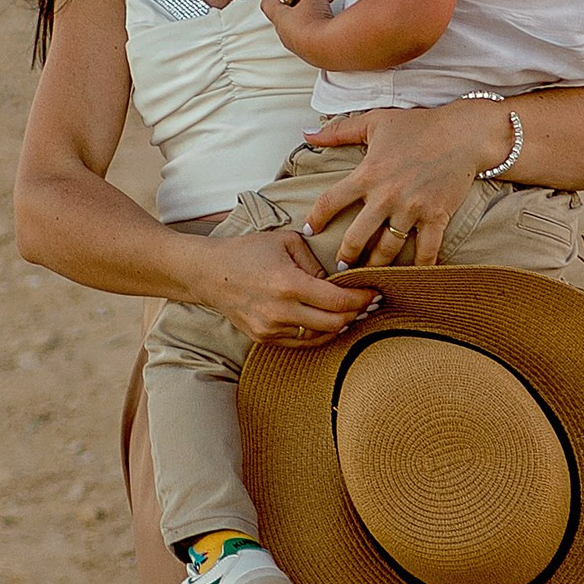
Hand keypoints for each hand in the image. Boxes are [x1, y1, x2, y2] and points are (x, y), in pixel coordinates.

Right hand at [198, 225, 380, 345]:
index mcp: (288, 284)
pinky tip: (327, 321)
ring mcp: (271, 329)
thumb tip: (337, 281)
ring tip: (351, 312)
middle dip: (356, 313)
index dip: (362, 298)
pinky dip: (319, 332)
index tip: (375, 292)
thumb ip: (315, 261)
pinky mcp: (265, 339)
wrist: (208, 274)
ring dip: (339, 325)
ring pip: (320, 336)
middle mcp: (280, 311)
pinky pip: (302, 342)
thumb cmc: (247, 252)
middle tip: (369, 304)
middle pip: (335, 323)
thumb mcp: (286, 242)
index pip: (338, 300)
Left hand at [258, 0, 338, 58]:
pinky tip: (326, 23)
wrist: (327, 45)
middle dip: (294, 4)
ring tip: (320, 9)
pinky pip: (309, 39)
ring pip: (297, 29)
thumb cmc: (313, 24)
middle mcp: (285, 34)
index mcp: (280, 18)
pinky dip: (316, 30)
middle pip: (284, 16)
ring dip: (306, 18)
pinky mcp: (310, 53)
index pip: (268, 3)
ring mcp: (297, 45)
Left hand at [295, 100, 505, 267]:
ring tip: (368, 277)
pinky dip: (420, 268)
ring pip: (388, 249)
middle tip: (340, 267)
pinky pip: (426, 251)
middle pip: (356, 236)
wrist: (462, 134)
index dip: (315, 219)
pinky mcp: (436, 217)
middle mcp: (387, 196)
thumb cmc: (417, 125)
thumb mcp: (374, 122)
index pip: (330, 201)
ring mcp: (412, 209)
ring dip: (376, 266)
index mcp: (368, 173)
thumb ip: (339, 131)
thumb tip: (307, 133)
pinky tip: (412, 280)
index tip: (309, 231)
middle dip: (345, 255)